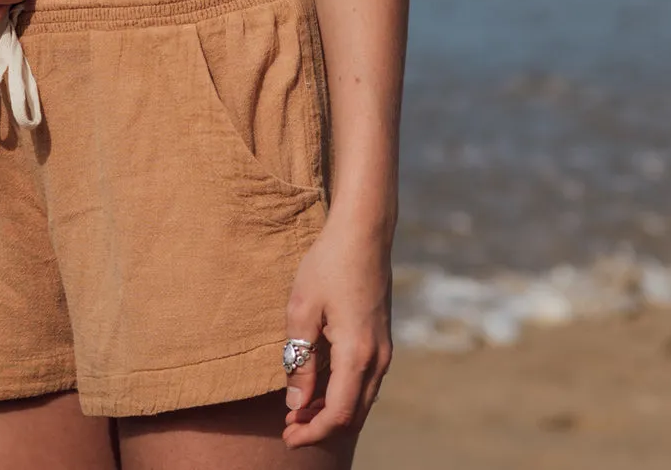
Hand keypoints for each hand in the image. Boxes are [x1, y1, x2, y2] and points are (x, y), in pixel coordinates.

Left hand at [282, 220, 392, 449]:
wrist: (364, 232)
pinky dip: (343, 393)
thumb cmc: (328, 264)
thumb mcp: (302, 310)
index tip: (287, 437)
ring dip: (332, 412)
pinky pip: (365, 381)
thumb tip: (296, 405)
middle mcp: (377, 358)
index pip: (338, 414)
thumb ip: (300, 361)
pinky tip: (320, 387)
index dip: (312, 432)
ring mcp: (383, 349)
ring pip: (361, 400)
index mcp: (357, 354)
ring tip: (299, 411)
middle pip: (352, 414)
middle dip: (321, 427)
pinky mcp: (381, 339)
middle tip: (289, 430)